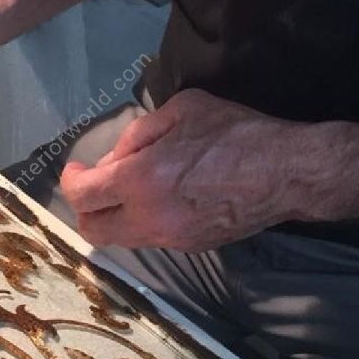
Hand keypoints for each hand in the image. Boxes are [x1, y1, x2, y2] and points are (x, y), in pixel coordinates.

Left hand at [60, 89, 330, 251]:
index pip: (83, 195)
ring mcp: (170, 238)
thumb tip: (116, 158)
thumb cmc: (236, 133)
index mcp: (142, 180)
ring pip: (121, 239)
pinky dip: (141, 222)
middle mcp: (149, 218)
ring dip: (113, 217)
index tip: (77, 167)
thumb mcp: (182, 111)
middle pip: (93, 230)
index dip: (71, 180)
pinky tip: (159, 199)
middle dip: (85, 208)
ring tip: (128, 189)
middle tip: (95, 184)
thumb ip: (138, 135)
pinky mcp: (190, 247)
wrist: (287, 173)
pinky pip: (149, 239)